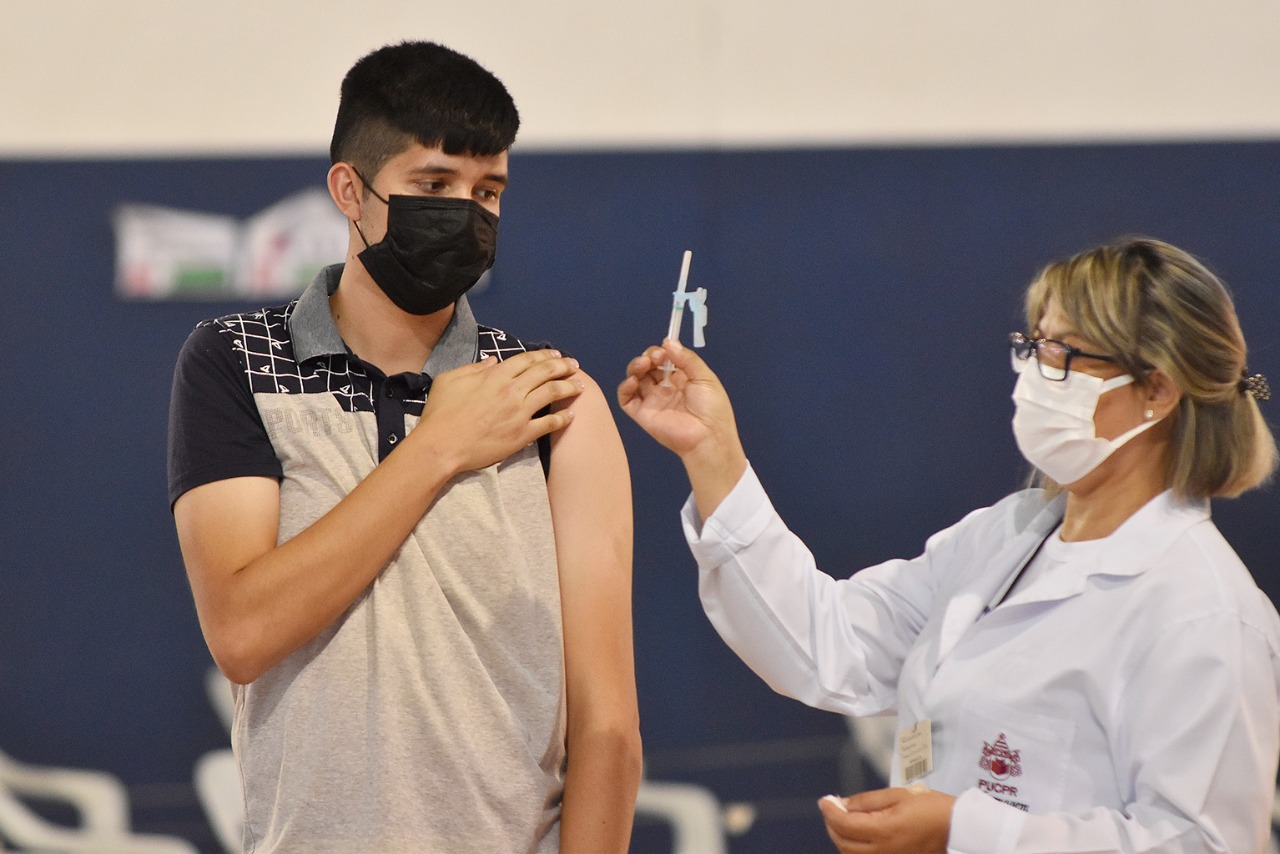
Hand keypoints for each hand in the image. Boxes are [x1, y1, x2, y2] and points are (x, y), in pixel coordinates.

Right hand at [417, 349, 582, 473]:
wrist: (441, 445)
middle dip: (563, 367)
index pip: (527, 360)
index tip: (556, 355)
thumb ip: (473, 368)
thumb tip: (492, 361)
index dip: (544, 356)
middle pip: (545, 373)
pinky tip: (572, 415)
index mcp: (495, 376)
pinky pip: (548, 424)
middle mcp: (512, 391)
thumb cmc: (440, 412)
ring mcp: (519, 413)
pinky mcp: (522, 435)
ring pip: (552, 394)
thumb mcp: (449, 379)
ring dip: (569, 387)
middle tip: (574, 366)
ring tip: (580, 385)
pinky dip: (562, 418)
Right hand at [617, 339, 746, 518]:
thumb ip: (687, 359)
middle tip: (654, 357)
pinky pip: (626, 399)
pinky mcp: (643, 413)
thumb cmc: (712, 409)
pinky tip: (632, 380)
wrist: (709, 437)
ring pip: (636, 378)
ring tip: (643, 364)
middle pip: (648, 366)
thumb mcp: (705, 378)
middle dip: (648, 356)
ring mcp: (653, 400)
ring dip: (635, 366)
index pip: (664, 359)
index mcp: (681, 379)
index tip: (664, 350)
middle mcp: (665, 388)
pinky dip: (624, 387)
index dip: (661, 352)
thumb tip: (669, 342)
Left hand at [818, 787, 954, 853]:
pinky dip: (854, 847)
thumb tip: (843, 803)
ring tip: (843, 819)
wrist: (957, 829)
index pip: (844, 824)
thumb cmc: (932, 809)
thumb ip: (867, 800)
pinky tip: (857, 834)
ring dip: (841, 837)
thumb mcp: (898, 795)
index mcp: (884, 831)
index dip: (829, 810)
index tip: (824, 800)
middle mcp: (883, 851)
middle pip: (843, 842)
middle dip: (832, 824)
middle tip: (831, 807)